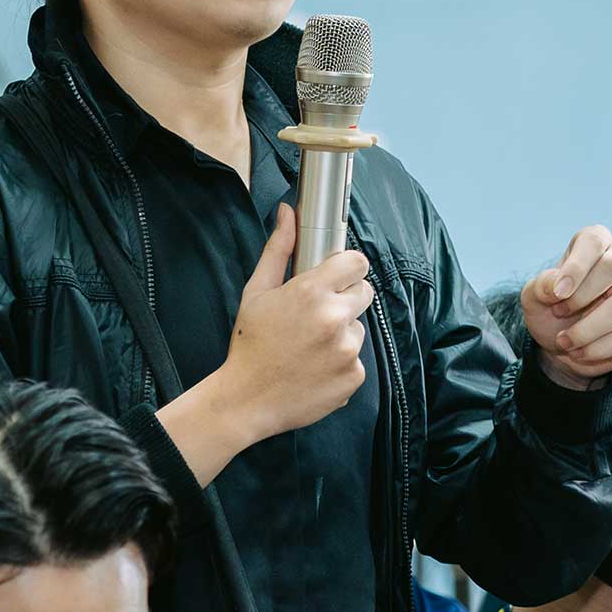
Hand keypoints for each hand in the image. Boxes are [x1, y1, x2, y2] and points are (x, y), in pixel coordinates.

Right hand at [159, 206, 372, 484]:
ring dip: (341, 334)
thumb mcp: (257, 292)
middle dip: (344, 300)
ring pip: (358, 329)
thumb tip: (287, 211)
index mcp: (311, 291)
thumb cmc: (249, 344)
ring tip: (309, 348)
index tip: (335, 279)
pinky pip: (356, 360)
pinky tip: (314, 369)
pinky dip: (340, 364)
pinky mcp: (354, 377)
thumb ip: (278, 249)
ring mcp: (347, 349)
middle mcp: (335, 318)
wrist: (247, 400)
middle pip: (364, 293)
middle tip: (315, 317)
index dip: (346, 270)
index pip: (357, 262)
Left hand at [520, 225, 611, 388]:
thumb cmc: (552, 310)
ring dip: (586, 332)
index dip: (575, 268)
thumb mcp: (534, 297)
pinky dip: (600, 349)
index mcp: (597, 242)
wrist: (567, 344)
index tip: (557, 294)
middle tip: (559, 313)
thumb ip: (541, 286)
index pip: (594, 242)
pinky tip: (583, 352)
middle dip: (580, 299)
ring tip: (565, 341)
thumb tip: (556, 285)